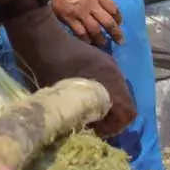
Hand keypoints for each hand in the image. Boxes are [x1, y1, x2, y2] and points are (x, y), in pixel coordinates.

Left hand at [0, 4, 137, 136]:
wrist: (41, 38)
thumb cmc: (47, 68)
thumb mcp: (61, 98)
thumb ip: (77, 115)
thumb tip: (84, 131)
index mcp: (108, 82)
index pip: (128, 113)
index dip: (115, 128)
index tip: (96, 131)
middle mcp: (115, 73)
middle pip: (127, 104)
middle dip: (113, 118)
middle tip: (93, 125)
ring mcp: (110, 64)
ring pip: (120, 93)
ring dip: (109, 106)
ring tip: (89, 112)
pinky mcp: (102, 60)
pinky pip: (111, 82)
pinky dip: (105, 94)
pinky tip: (86, 97)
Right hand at [51, 0, 123, 46]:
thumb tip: (101, 4)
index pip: (113, 8)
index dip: (118, 18)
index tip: (119, 23)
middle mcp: (91, 4)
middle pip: (108, 22)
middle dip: (116, 33)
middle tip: (120, 41)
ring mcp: (80, 13)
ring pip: (95, 31)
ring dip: (101, 40)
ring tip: (103, 45)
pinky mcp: (69, 19)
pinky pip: (80, 33)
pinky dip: (86, 40)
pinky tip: (88, 43)